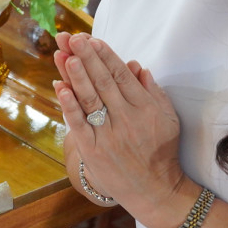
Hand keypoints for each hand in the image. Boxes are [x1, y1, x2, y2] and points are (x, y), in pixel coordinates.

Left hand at [52, 33, 188, 225]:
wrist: (155, 189)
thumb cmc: (162, 151)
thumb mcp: (167, 117)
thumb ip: (152, 90)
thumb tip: (136, 66)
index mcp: (144, 107)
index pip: (121, 75)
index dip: (105, 56)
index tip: (93, 39)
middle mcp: (126, 118)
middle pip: (103, 81)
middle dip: (87, 57)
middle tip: (73, 38)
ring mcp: (108, 135)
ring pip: (90, 99)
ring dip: (76, 75)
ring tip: (66, 54)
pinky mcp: (94, 151)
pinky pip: (79, 124)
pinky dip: (69, 105)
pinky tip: (60, 87)